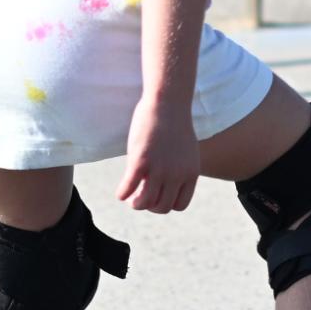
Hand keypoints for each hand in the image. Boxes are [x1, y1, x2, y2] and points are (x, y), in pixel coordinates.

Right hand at [117, 97, 200, 214]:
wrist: (168, 102)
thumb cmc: (174, 123)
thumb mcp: (186, 151)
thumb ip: (180, 169)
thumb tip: (164, 184)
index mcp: (191, 173)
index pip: (180, 205)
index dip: (167, 204)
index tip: (158, 195)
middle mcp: (177, 174)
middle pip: (163, 207)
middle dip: (151, 206)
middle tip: (141, 197)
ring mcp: (159, 169)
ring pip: (145, 203)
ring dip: (135, 204)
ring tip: (131, 198)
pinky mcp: (141, 161)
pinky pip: (128, 188)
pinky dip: (122, 194)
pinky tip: (120, 192)